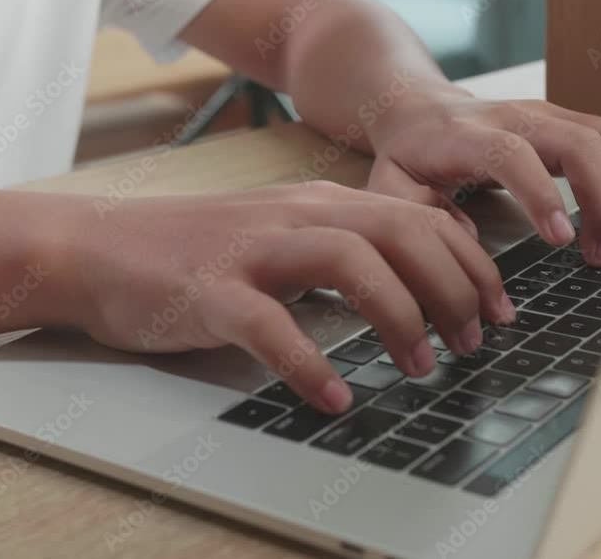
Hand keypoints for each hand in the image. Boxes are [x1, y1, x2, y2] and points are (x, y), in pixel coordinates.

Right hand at [65, 182, 515, 413]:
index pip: (419, 219)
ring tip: (421, 366)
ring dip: (398, 316)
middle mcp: (296, 215)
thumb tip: (417, 290)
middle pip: (399, 233)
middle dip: (451, 289)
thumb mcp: (287, 238)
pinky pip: (270, 326)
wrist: (101, 249)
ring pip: (348, 264)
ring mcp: (253, 250)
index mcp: (322, 203)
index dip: (471, 263)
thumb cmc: (203, 254)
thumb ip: (346, 251)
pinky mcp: (209, 291)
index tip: (498, 308)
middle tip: (471, 342)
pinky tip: (336, 397)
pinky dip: (309, 364)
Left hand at [366, 88, 600, 265]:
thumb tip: (468, 247)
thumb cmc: (410, 156)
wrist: (420, 109)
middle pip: (578, 142)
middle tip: (599, 256)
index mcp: (467, 136)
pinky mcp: (569, 122)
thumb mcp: (393, 187)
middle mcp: (516, 117)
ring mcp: (549, 115)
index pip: (513, 155)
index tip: (563, 240)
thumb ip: (420, 216)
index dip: (542, 195)